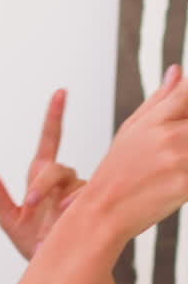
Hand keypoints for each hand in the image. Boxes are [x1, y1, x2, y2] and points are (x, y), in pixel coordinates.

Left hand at [0, 89, 84, 259]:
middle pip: (56, 167)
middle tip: (30, 204)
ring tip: (50, 221)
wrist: (58, 268)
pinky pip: (87, 199)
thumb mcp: (9, 219)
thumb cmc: (33, 244)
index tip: (61, 92)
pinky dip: (77, 206)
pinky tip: (70, 218)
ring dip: (56, 198)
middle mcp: (62, 182)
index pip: (50, 139)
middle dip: (42, 182)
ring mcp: (80, 193)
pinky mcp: (94, 207)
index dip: (55, 116)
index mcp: (41, 177)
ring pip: (71, 183)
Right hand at [85, 63, 187, 244]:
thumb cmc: (116, 173)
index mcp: (156, 119)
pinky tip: (178, 177)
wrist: (103, 212)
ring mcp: (180, 160)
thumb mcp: (132, 129)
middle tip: (179, 144)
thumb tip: (177, 71)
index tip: (184, 115)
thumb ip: (160, 100)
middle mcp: (169, 135)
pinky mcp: (186, 184)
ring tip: (176, 161)